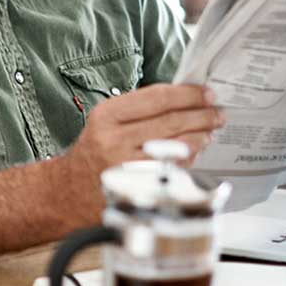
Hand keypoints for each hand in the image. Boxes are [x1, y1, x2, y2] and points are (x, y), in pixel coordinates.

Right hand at [64, 84, 224, 178]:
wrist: (67, 192)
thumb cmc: (93, 153)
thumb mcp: (106, 123)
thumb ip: (140, 111)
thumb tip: (185, 100)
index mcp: (107, 115)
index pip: (157, 98)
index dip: (187, 94)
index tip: (206, 93)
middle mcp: (114, 139)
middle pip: (171, 121)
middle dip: (201, 115)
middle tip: (218, 113)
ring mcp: (126, 166)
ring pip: (176, 146)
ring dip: (200, 137)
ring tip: (210, 130)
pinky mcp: (137, 187)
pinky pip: (173, 169)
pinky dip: (189, 158)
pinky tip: (195, 151)